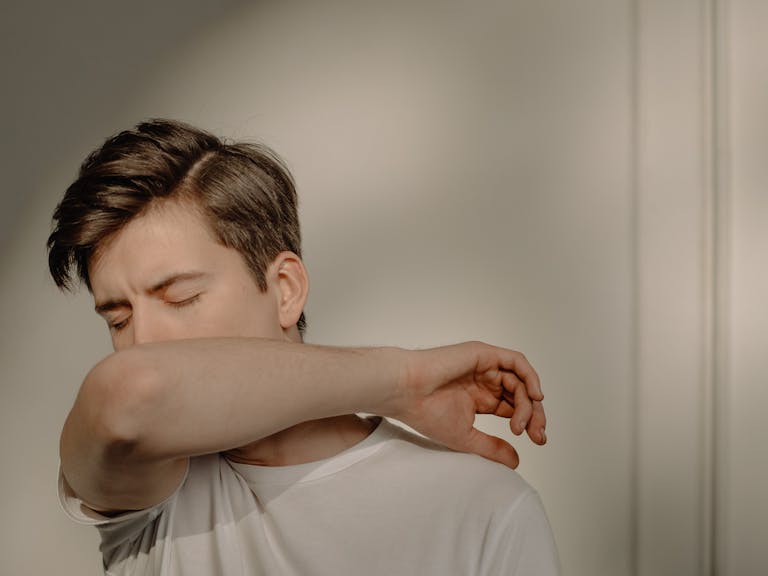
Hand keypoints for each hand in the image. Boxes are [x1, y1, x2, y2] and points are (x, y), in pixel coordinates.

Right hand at [393, 341, 546, 468]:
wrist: (406, 391)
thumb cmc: (426, 412)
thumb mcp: (467, 437)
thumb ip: (492, 447)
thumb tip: (517, 461)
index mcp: (480, 398)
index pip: (513, 407)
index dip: (529, 422)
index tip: (537, 441)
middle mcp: (484, 381)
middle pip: (522, 395)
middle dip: (535, 415)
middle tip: (538, 435)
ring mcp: (485, 366)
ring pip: (521, 381)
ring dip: (529, 403)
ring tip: (522, 424)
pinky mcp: (483, 354)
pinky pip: (516, 361)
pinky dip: (530, 377)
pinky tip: (534, 396)